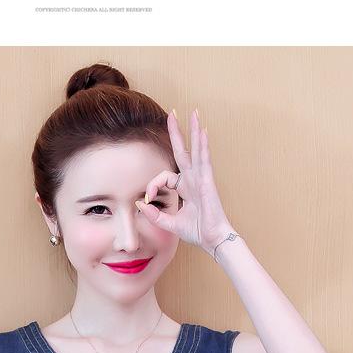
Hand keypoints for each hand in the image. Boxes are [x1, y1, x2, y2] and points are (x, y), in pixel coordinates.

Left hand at [135, 108, 235, 254]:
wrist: (212, 239)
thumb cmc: (197, 232)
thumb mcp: (170, 224)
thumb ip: (154, 215)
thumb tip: (139, 203)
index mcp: (185, 188)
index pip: (164, 177)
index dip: (153, 185)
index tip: (147, 198)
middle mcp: (193, 180)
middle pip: (183, 151)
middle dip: (177, 133)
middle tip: (172, 114)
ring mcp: (201, 178)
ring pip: (196, 149)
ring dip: (194, 130)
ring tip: (194, 112)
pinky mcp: (208, 181)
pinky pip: (204, 159)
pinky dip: (203, 145)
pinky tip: (202, 131)